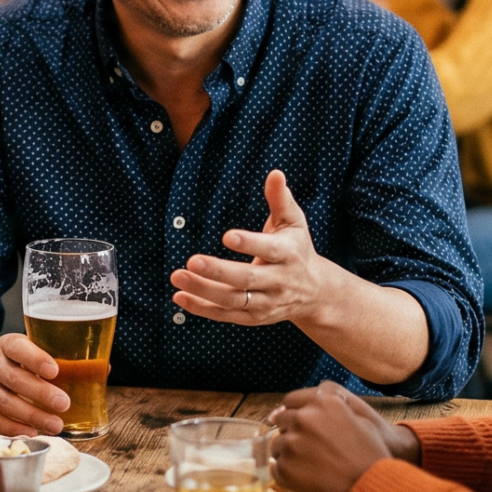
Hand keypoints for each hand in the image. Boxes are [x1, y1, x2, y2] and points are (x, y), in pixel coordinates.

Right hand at [0, 333, 67, 435]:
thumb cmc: (15, 361)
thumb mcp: (28, 349)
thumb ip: (53, 357)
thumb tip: (98, 369)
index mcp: (6, 345)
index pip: (18, 348)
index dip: (36, 359)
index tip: (55, 371)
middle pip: (15, 379)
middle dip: (41, 393)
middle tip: (64, 403)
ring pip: (7, 403)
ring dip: (33, 416)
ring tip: (56, 425)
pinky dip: (14, 428)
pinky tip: (32, 432)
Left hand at [169, 170, 341, 326]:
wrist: (314, 292)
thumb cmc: (297, 249)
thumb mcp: (294, 222)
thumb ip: (281, 200)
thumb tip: (275, 173)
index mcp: (288, 255)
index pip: (269, 250)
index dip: (249, 244)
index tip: (227, 236)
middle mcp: (278, 282)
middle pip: (247, 279)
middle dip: (219, 272)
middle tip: (192, 261)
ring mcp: (266, 303)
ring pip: (233, 300)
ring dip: (203, 290)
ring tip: (177, 276)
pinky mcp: (254, 318)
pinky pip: (226, 315)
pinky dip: (202, 308)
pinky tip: (179, 296)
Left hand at [268, 382, 416, 491]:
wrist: (371, 490)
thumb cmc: (371, 457)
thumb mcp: (362, 422)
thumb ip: (335, 409)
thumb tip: (312, 409)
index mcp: (323, 402)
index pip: (291, 401)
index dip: (294, 412)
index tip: (297, 423)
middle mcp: (303, 418)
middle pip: (282, 420)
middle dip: (291, 431)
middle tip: (306, 448)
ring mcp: (291, 443)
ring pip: (277, 444)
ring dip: (288, 452)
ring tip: (308, 466)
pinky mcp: (284, 467)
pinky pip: (276, 467)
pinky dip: (287, 473)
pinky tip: (305, 479)